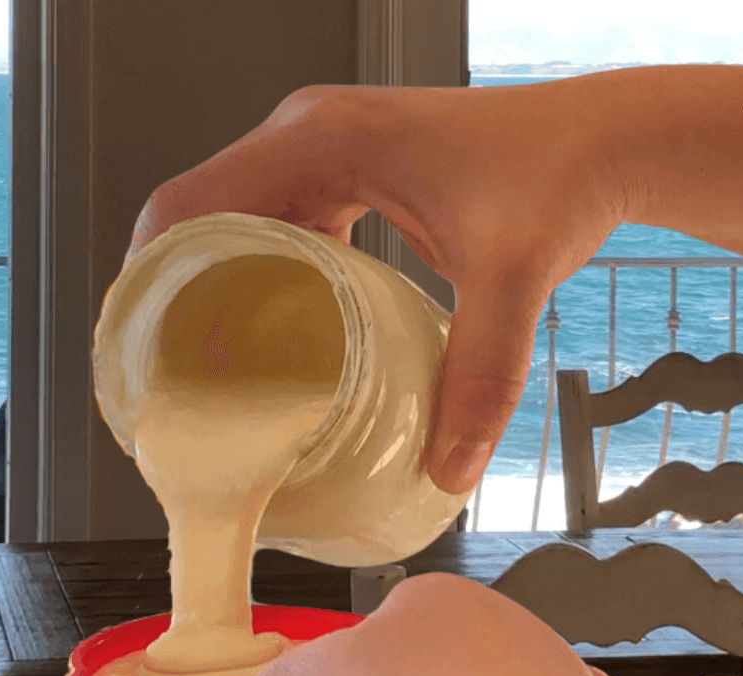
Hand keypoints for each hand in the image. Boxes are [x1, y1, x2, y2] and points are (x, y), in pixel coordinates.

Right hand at [127, 82, 628, 493]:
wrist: (601, 143)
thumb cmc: (555, 178)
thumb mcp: (510, 281)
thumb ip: (480, 378)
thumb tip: (446, 470)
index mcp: (319, 142)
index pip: (189, 205)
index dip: (150, 277)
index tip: (141, 351)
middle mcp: (306, 137)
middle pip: (195, 218)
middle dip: (174, 296)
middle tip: (171, 380)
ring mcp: (321, 153)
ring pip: (228, 222)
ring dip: (209, 288)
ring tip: (204, 368)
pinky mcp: (342, 176)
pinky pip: (269, 224)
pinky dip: (253, 275)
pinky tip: (262, 334)